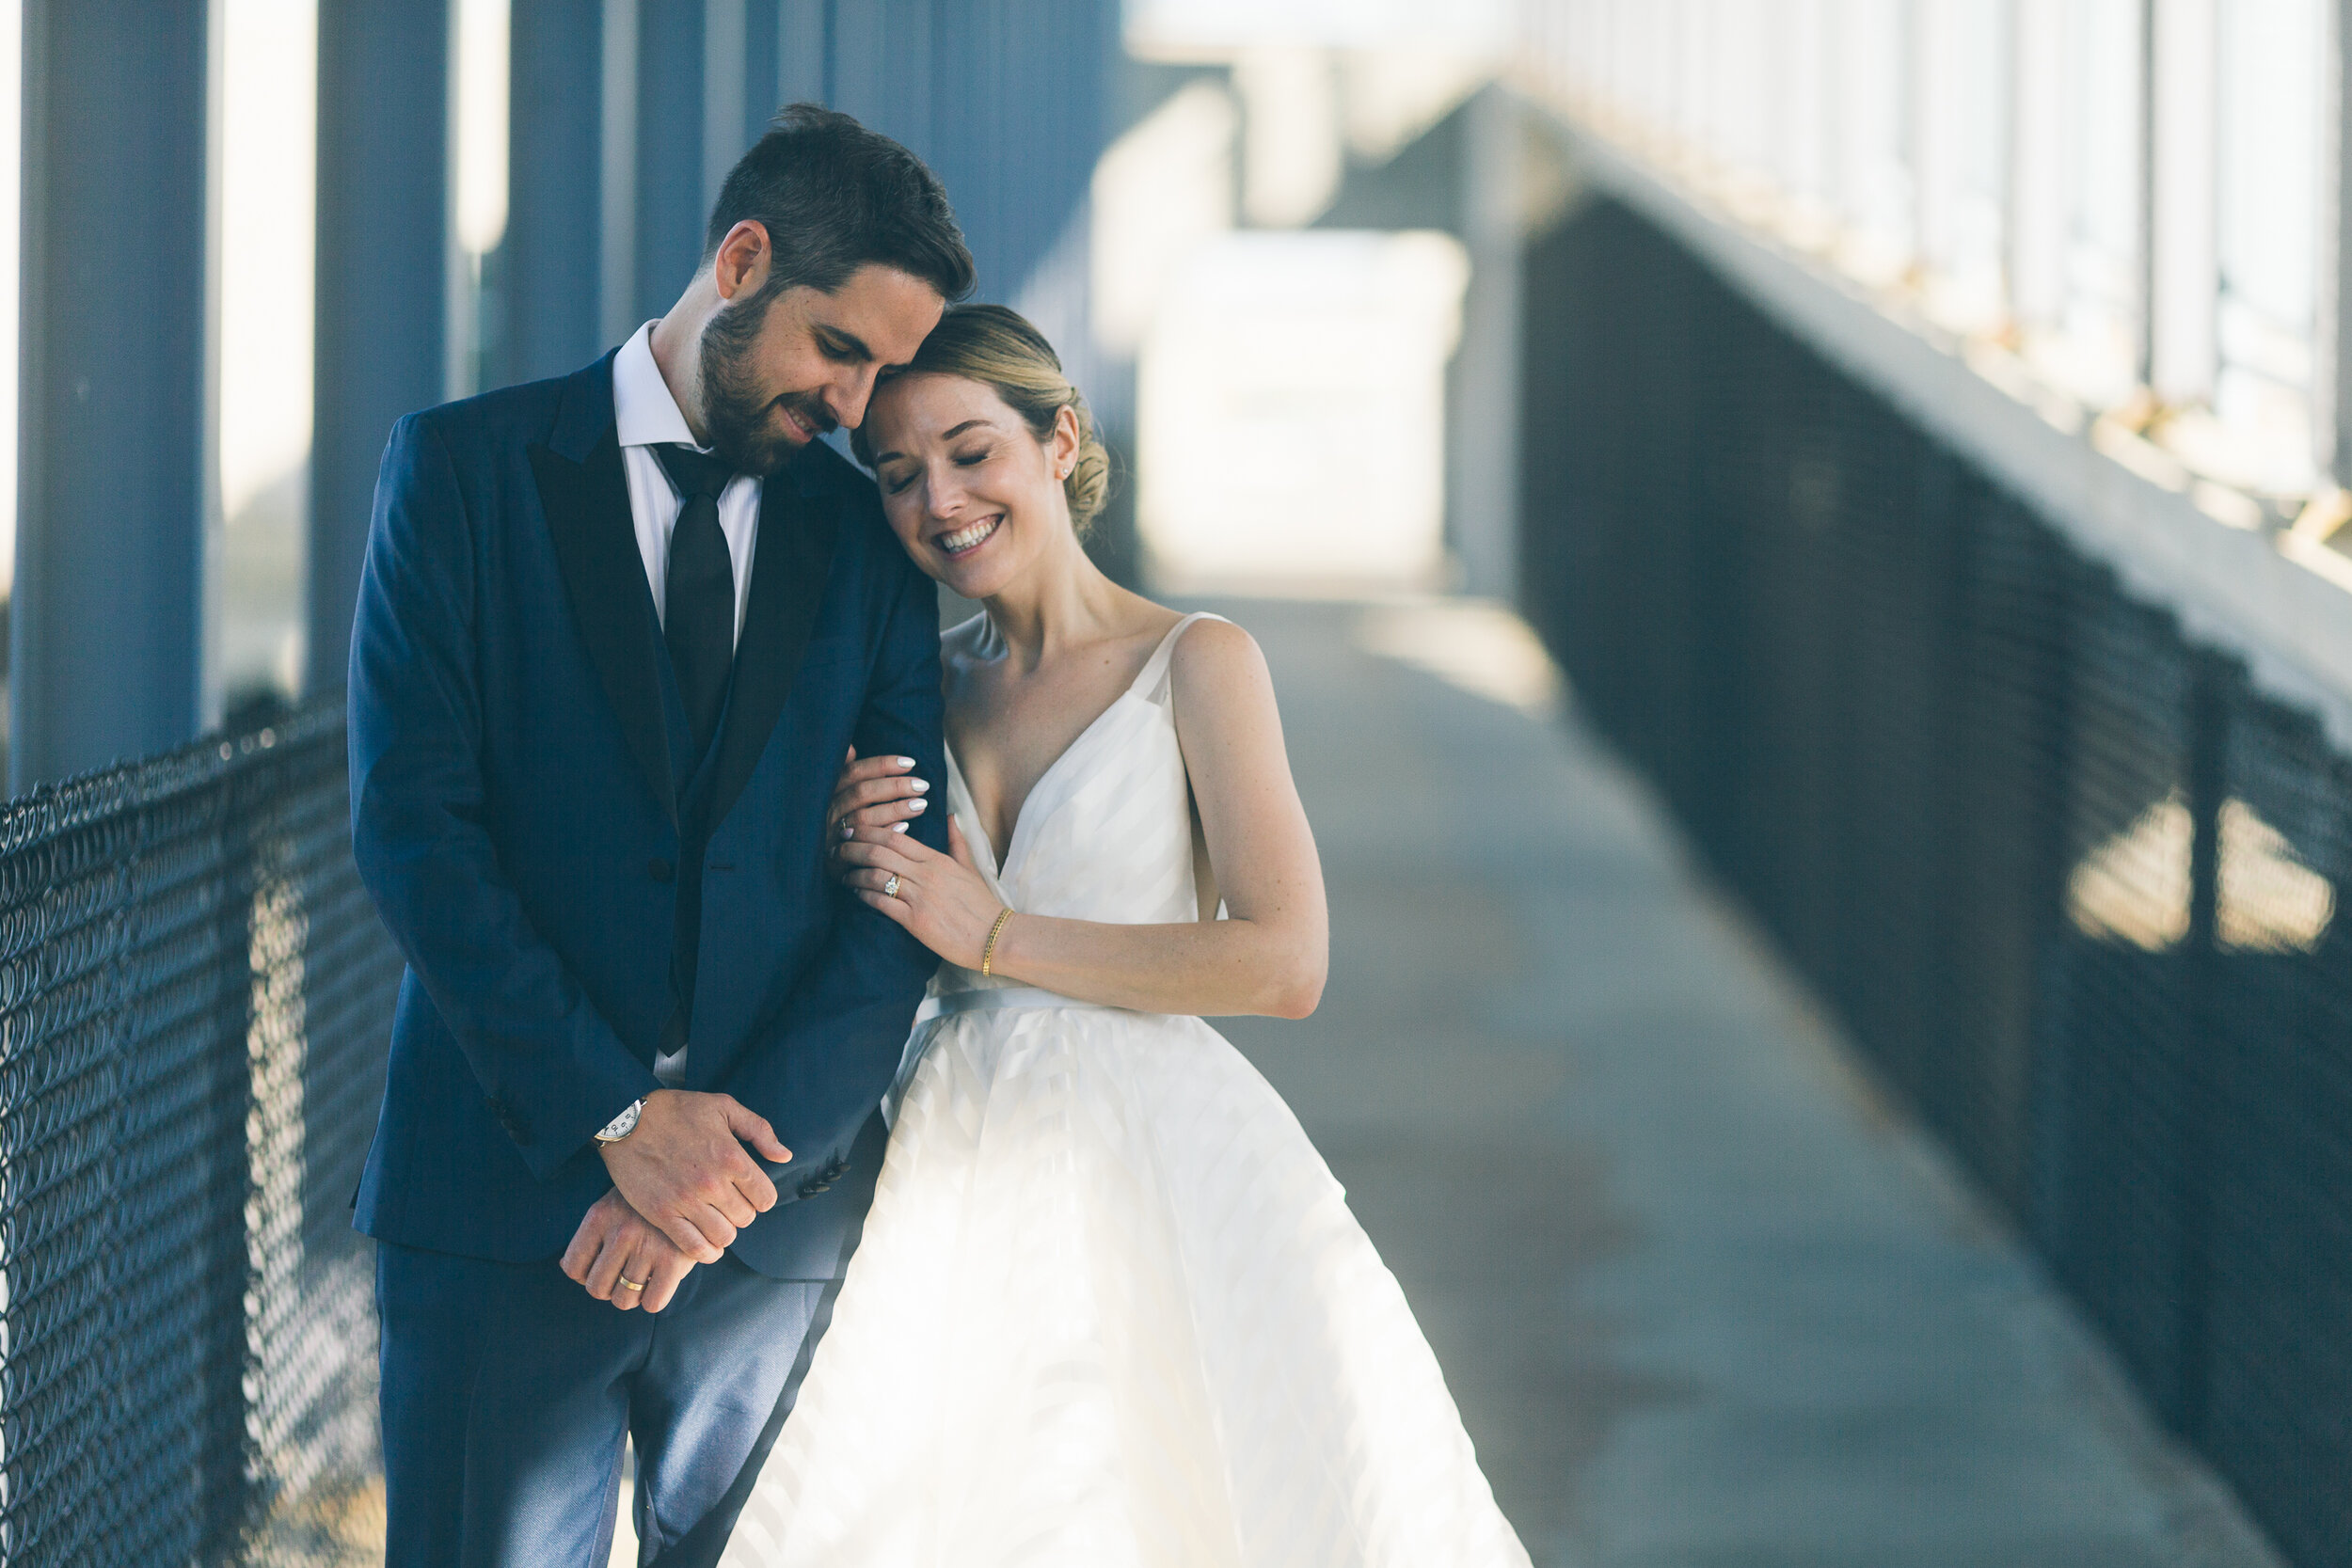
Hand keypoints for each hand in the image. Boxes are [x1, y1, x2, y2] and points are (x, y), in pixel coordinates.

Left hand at [561, 1188, 697, 1311]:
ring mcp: (648, 1246)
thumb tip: (565, 1268)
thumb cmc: (646, 1204)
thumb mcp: (613, 1206)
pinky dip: (653, 1300)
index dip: (585, 1276)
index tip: (601, 1269)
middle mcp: (621, 1231)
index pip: (573, 1268)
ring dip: (632, 1296)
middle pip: (596, 1289)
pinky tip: (660, 1281)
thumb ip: (591, 1235)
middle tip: (625, 1275)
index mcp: (600, 1216)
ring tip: (643, 1278)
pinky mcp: (674, 1260)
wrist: (693, 1185)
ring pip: (623, 1300)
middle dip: (609, 1288)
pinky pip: (652, 1303)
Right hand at [598, 1089, 791, 1262]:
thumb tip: (784, 1156)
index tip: (749, 1193)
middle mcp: (713, 1182)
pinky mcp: (663, 1214)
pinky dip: (706, 1251)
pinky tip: (705, 1243)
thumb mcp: (724, 1106)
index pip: (766, 1198)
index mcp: (732, 1157)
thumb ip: (760, 1130)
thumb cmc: (677, 1110)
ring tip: (716, 1220)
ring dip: (724, 1232)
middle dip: (741, 1213)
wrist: (626, 1118)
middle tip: (729, 1204)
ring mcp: (687, 1201)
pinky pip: (694, 1248)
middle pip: (746, 1219)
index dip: (761, 1198)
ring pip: (724, 1236)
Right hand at [828, 747, 929, 867]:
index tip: (910, 762)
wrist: (825, 865)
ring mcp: (830, 836)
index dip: (882, 765)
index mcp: (827, 794)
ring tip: (921, 804)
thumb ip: (844, 774)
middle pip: (861, 793)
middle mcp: (826, 813)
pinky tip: (906, 828)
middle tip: (923, 785)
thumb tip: (850, 748)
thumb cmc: (836, 826)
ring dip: (895, 809)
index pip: (854, 772)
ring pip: (863, 817)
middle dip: (895, 786)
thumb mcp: (836, 799)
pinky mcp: (837, 860)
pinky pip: (864, 845)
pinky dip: (884, 833)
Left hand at [838, 817, 1007, 971]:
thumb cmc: (982, 905)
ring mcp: (920, 897)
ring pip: (876, 875)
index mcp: (938, 860)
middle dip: (853, 847)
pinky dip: (863, 895)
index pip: (896, 837)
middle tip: (837, 848)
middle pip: (880, 851)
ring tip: (842, 873)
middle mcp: (926, 874)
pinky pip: (881, 902)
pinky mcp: (915, 921)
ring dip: (854, 872)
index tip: (853, 829)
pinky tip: (855, 893)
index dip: (869, 831)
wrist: (995, 937)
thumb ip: (957, 842)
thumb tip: (952, 817)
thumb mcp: (971, 869)